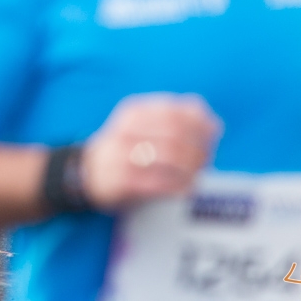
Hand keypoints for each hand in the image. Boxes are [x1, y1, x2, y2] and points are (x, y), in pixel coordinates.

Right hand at [80, 94, 220, 210]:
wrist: (85, 172)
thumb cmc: (126, 148)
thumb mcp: (143, 125)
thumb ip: (177, 120)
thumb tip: (214, 123)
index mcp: (133, 112)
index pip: (174, 111)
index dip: (199, 123)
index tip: (212, 134)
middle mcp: (125, 129)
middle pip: (174, 134)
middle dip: (198, 147)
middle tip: (207, 159)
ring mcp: (121, 155)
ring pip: (169, 157)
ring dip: (191, 168)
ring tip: (198, 175)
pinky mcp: (121, 180)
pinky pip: (158, 183)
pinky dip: (179, 186)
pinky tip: (186, 189)